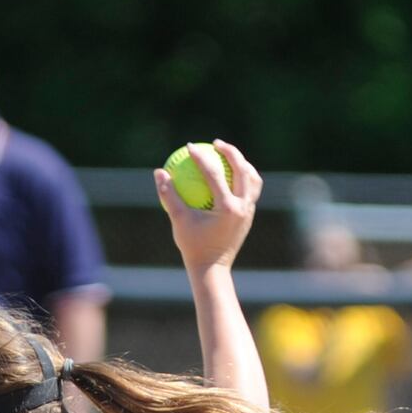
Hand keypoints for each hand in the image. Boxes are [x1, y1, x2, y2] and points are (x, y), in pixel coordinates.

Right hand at [154, 140, 262, 271]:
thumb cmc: (193, 246)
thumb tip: (159, 172)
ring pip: (252, 178)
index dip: (201, 157)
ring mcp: (249, 210)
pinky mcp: (249, 215)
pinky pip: (250, 190)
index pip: (214, 173)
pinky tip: (230, 175)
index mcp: (227, 207)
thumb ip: (169, 195)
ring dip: (242, 163)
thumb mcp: (178, 220)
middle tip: (215, 143)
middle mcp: (243, 206)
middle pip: (242, 169)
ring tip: (228, 156)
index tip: (190, 147)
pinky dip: (243, 178)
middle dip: (230, 152)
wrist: (212, 269)